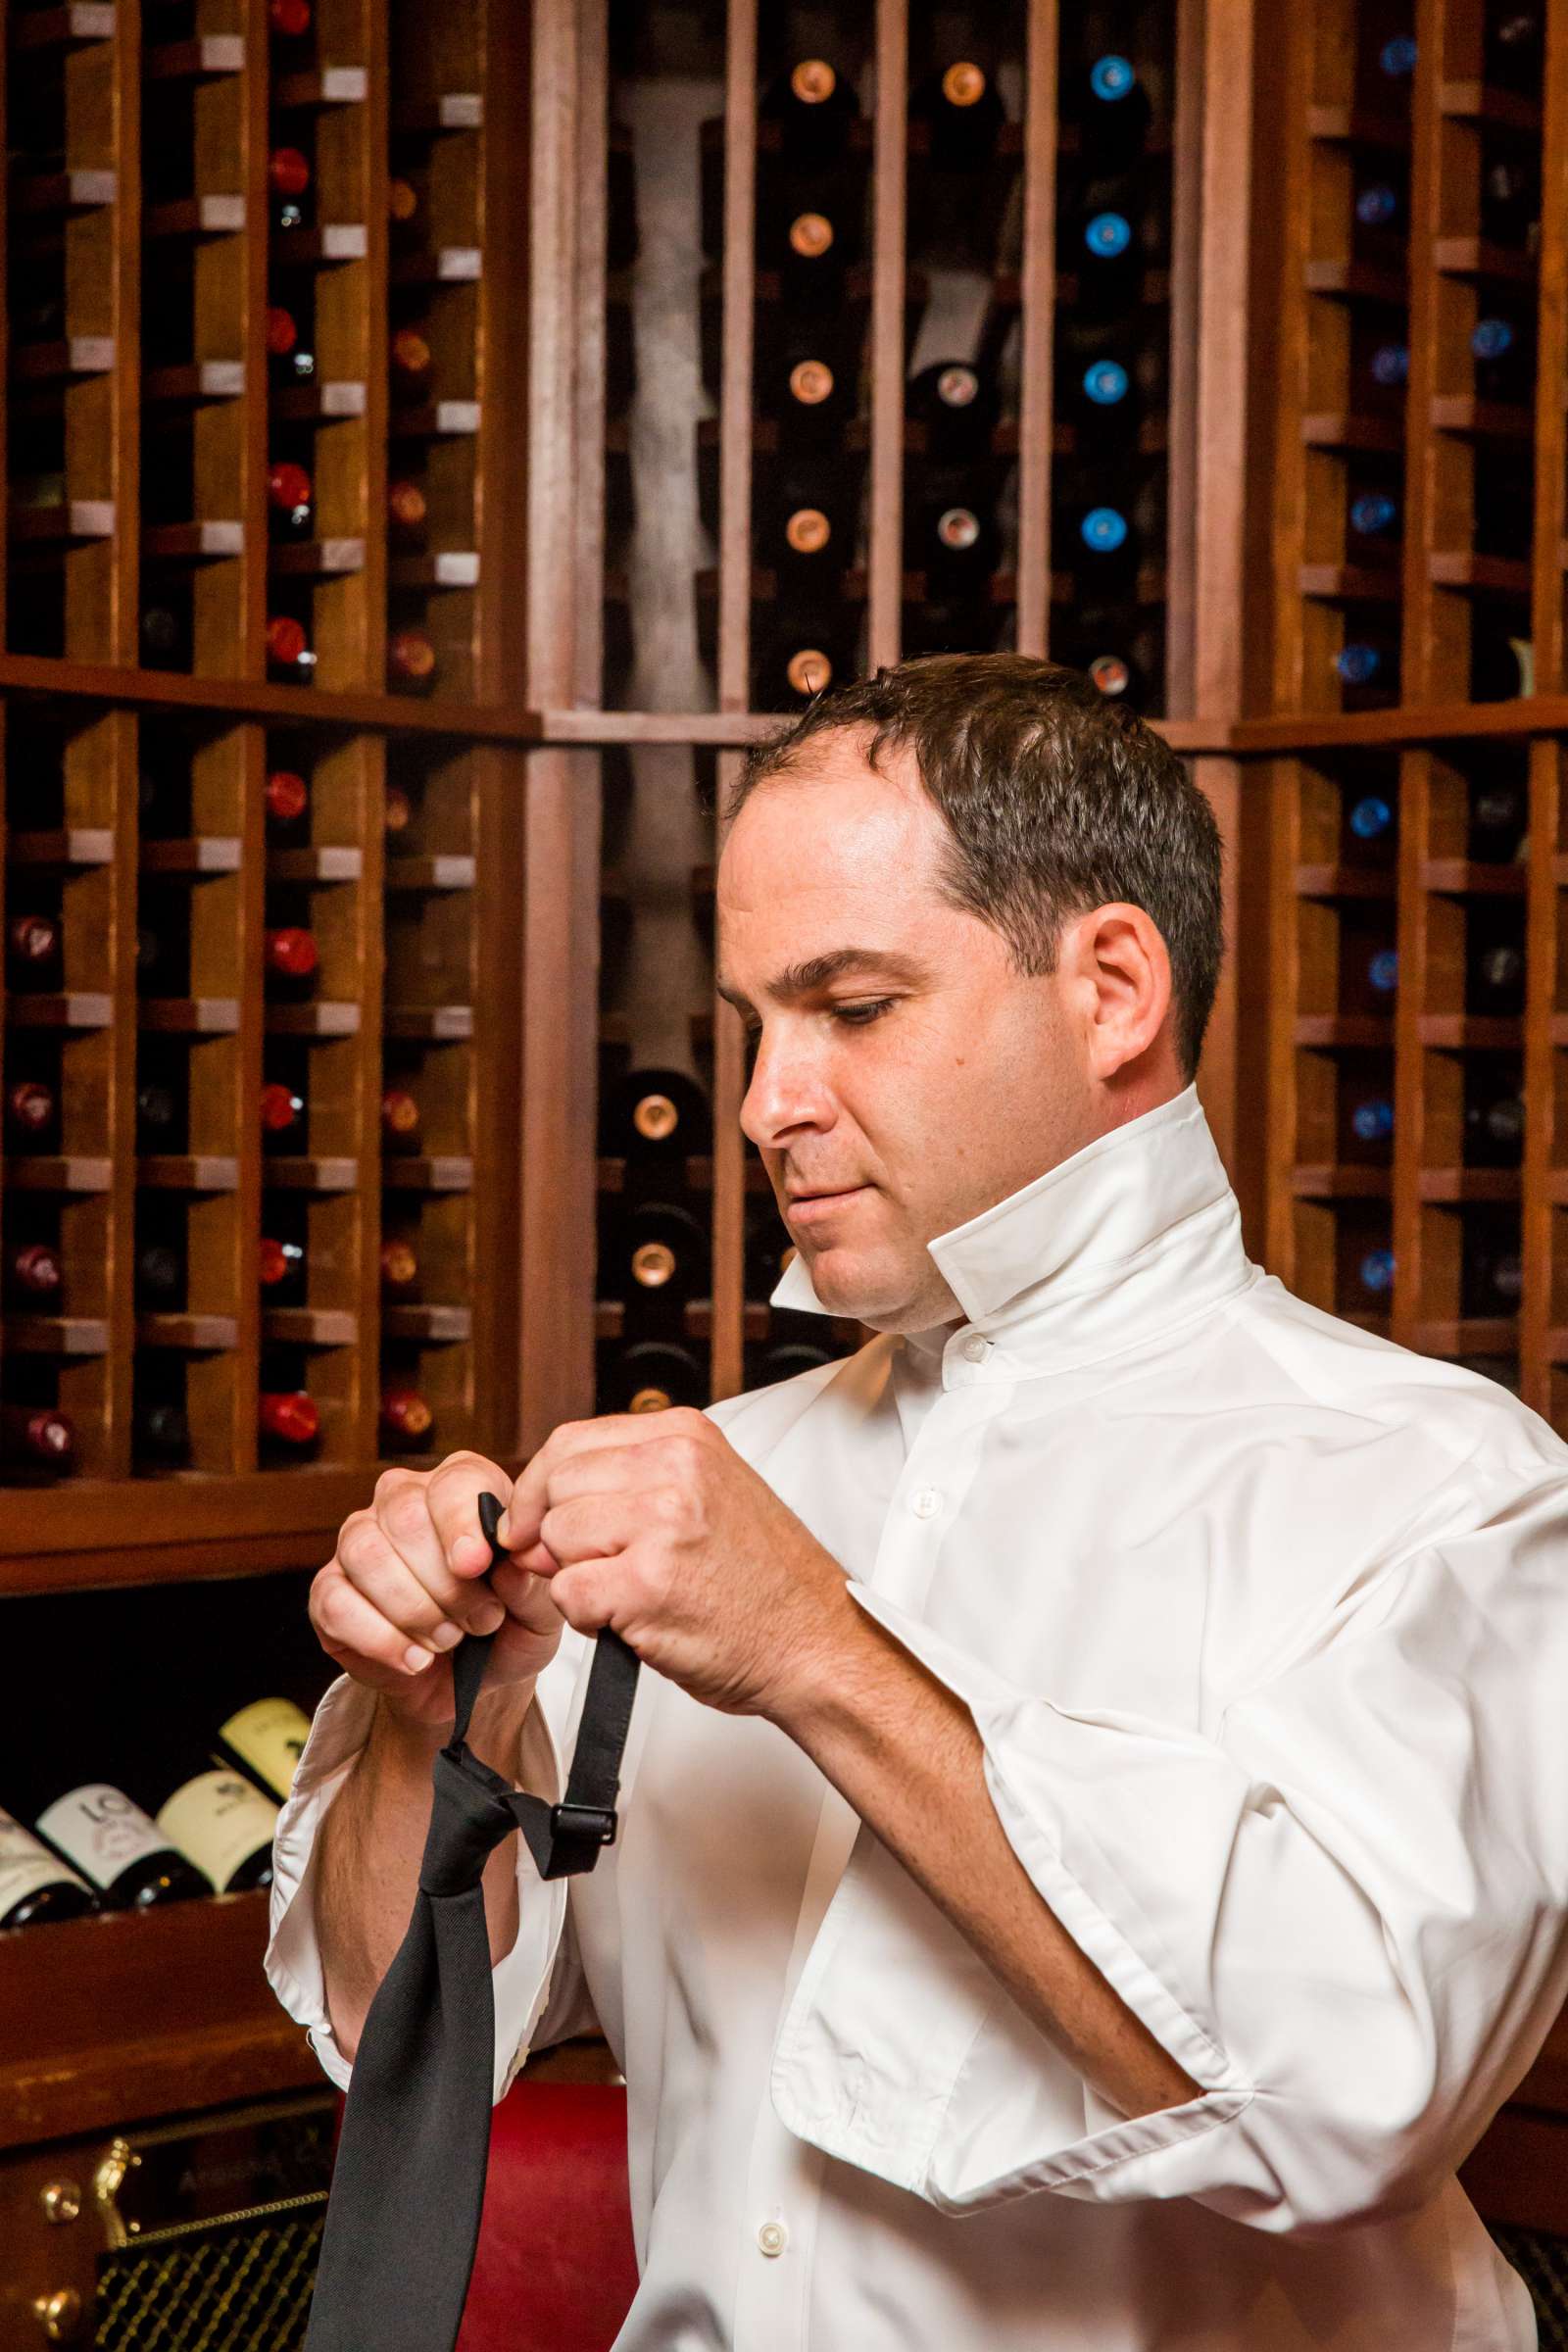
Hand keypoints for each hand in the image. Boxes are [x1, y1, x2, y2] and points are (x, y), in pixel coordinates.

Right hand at [310, 1452, 566, 1731]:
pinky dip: (380, 1640)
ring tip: (449, 1640)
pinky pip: (336, 1602)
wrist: (473, 1682)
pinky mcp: (329, 1590)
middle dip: (444, 1582)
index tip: (476, 1566)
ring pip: (366, 1554)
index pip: (453, 1481)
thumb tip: (509, 1571)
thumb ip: (532, 1589)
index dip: (461, 1523)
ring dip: (413, 1610)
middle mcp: (405, 1500)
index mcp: (464, 1487)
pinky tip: (415, 1661)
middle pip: (404, 1516)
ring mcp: (360, 1541)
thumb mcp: (539, 1614)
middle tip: (479, 1622)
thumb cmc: (509, 1629)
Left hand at [497, 1407, 850, 1718]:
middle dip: (557, 1535)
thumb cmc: (760, 1580)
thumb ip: (630, 1482)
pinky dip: (587, 1617)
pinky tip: (633, 1619)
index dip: (539, 1489)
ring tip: (630, 1593)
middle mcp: (674, 1468)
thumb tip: (532, 1511)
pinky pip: (567, 1594)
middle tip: (599, 1568)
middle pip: (556, 1487)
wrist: (814, 1642)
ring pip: (555, 1539)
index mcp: (684, 1437)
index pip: (569, 1442)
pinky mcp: (647, 1585)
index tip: (534, 1523)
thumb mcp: (707, 1492)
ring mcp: (661, 1524)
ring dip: (576, 1577)